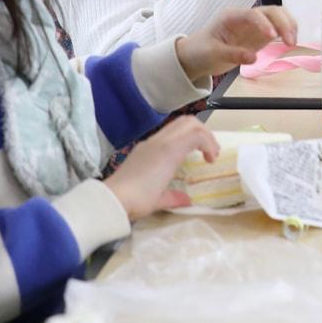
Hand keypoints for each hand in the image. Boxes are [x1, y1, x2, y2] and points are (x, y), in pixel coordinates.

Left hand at [103, 117, 219, 219]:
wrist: (110, 199)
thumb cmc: (139, 199)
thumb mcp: (161, 200)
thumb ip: (177, 197)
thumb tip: (188, 200)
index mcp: (170, 151)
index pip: (198, 134)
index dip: (211, 144)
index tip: (211, 161)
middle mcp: (161, 141)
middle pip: (190, 122)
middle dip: (205, 133)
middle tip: (208, 151)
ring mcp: (150, 142)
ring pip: (178, 124)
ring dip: (192, 133)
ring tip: (196, 150)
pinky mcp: (142, 147)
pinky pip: (167, 133)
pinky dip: (179, 138)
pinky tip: (177, 156)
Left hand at [176, 6, 297, 80]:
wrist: (196, 56)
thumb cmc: (200, 51)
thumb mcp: (212, 54)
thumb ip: (232, 54)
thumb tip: (254, 58)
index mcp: (232, 16)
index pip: (253, 14)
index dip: (265, 23)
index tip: (273, 36)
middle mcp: (246, 17)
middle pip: (271, 11)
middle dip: (284, 23)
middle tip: (291, 42)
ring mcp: (255, 25)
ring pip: (278, 17)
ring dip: (289, 26)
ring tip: (292, 42)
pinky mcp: (260, 35)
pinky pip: (278, 29)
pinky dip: (287, 33)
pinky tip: (291, 43)